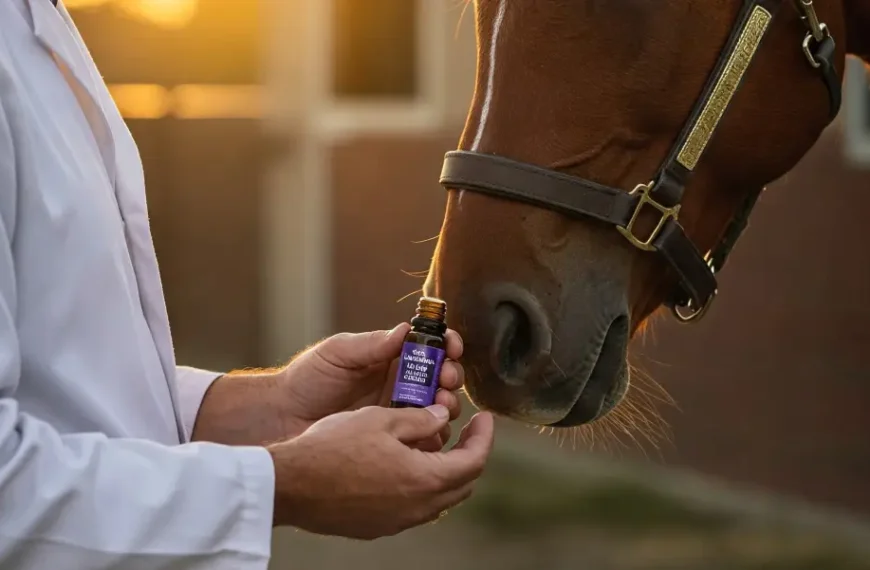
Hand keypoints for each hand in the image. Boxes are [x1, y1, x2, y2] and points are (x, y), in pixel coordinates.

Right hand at [270, 404, 494, 538]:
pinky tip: (403, 463)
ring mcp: (396, 521)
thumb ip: (420, 419)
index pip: (473, 461)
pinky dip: (420, 485)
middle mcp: (416, 508)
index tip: (484, 417)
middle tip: (467, 430)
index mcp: (424, 479)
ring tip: (435, 443)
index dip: (484, 437)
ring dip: (445, 471)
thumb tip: (441, 417)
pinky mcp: (377, 526)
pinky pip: (412, 508)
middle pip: (461, 484)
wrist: (291, 484)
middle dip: (470, 454)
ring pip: (438, 499)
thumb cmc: (333, 447)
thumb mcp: (381, 419)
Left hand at [279, 323, 465, 447]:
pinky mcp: (393, 443)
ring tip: (440, 405)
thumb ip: (371, 344)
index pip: (429, 348)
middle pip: (441, 380)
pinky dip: (435, 435)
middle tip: (446, 380)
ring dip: (447, 405)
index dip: (446, 345)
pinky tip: (432, 432)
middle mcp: (400, 386)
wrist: (281, 419)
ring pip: (439, 410)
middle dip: (451, 376)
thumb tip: (406, 331)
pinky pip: (424, 439)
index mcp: (390, 359)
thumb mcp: (338, 353)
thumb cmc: (306, 380)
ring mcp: (398, 415)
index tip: (451, 347)